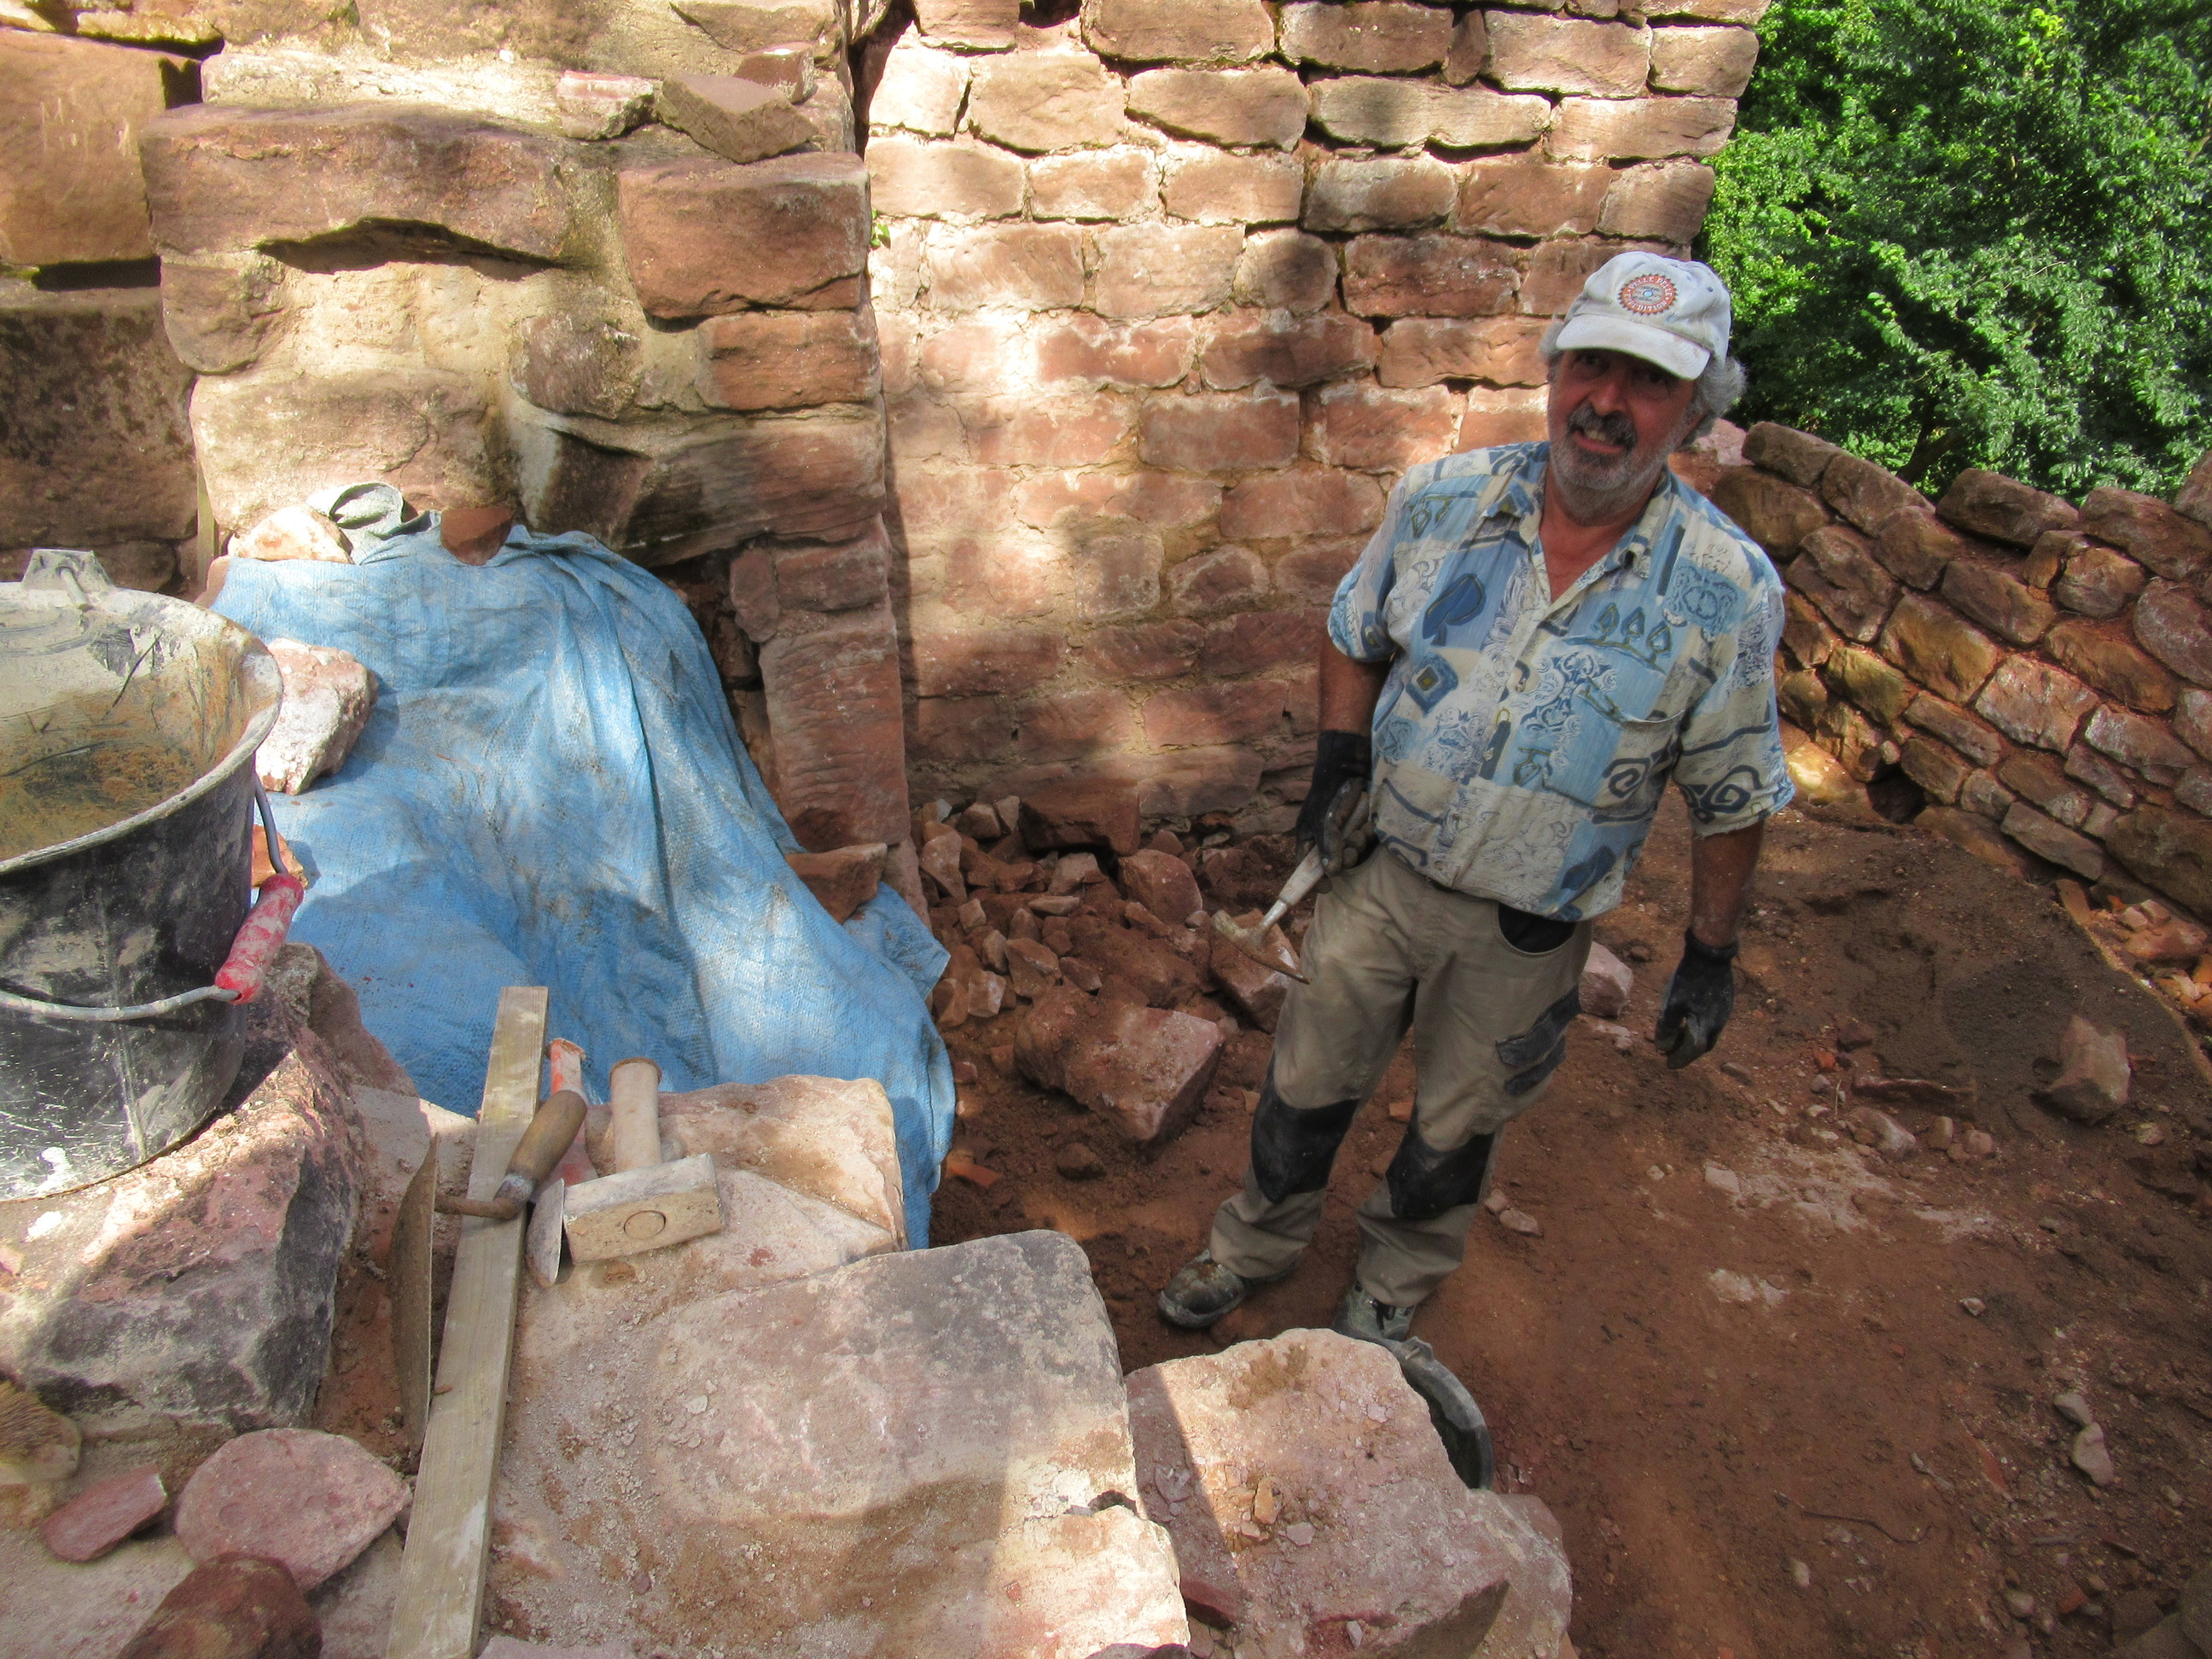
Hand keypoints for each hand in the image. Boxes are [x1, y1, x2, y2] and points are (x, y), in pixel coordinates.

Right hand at [1295, 730, 1375, 874]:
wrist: (1350, 766)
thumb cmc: (1330, 793)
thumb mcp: (1324, 821)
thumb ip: (1327, 847)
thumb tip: (1331, 874)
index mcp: (1309, 837)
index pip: (1306, 866)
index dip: (1314, 879)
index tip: (1327, 889)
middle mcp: (1325, 838)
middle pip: (1335, 863)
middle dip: (1345, 857)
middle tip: (1351, 849)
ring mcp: (1343, 833)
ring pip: (1352, 852)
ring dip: (1358, 844)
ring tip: (1361, 830)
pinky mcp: (1359, 827)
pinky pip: (1365, 842)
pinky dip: (1368, 836)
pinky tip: (1369, 825)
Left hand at [1655, 930, 1736, 1068]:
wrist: (1710, 954)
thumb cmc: (1689, 978)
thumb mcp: (1672, 1002)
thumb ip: (1667, 1027)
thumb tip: (1661, 1048)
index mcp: (1705, 1025)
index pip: (1692, 1051)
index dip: (1679, 1059)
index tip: (1667, 1064)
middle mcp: (1718, 1022)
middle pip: (1703, 1046)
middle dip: (1686, 1053)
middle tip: (1671, 1054)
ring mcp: (1724, 1013)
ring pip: (1709, 1035)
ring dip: (1693, 1040)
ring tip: (1677, 1038)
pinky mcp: (1725, 1003)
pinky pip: (1712, 1024)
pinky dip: (1700, 1029)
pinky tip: (1690, 1021)